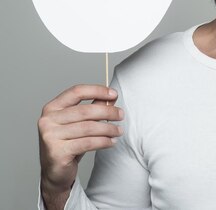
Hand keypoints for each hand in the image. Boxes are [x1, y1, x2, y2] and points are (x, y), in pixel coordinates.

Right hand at [38, 84, 122, 209]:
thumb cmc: (69, 144)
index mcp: (52, 108)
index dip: (97, 90)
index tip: (114, 94)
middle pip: (85, 110)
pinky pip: (87, 143)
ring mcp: (50, 136)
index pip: (76, 91)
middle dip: (108, 112)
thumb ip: (93, 108)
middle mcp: (47, 120)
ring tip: (119, 131)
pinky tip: (111, 142)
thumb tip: (111, 97)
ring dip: (108, 129)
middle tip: (121, 115)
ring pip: (88, 127)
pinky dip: (103, 141)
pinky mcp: (57, 152)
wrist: (55, 172)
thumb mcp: (80, 123)